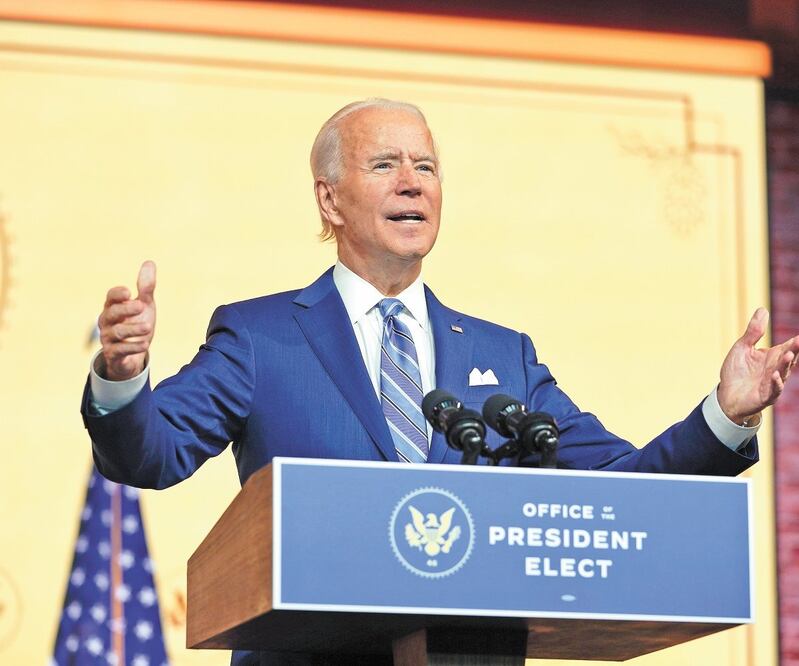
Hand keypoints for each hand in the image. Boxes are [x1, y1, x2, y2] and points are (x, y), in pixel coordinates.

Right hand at [98, 261, 155, 380]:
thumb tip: (149, 262)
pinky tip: (145, 344)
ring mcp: (108, 338)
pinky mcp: (113, 354)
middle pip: (112, 313)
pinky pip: (119, 350)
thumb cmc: (136, 324)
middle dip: (125, 309)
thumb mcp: (144, 305)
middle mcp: (107, 322)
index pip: (111, 298)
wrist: (133, 355)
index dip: (117, 294)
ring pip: (116, 332)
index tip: (128, 292)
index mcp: (114, 307)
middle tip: (141, 306)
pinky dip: (132, 347)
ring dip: (133, 329)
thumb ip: (146, 287)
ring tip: (148, 327)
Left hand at [717, 307, 798, 423]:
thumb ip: (753, 332)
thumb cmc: (736, 371)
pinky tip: (774, 376)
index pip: (788, 346)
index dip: (796, 341)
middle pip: (788, 358)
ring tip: (788, 355)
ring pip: (782, 373)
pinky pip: (773, 390)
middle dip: (795, 350)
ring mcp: (772, 383)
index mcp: (772, 356)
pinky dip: (775, 384)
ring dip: (786, 365)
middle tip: (798, 341)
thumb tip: (762, 309)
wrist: (726, 395)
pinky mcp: (765, 396)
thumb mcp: (742, 348)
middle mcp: (776, 369)